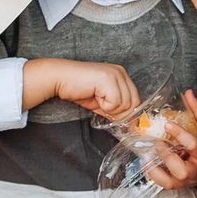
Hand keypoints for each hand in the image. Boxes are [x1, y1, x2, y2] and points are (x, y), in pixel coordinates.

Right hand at [26, 59, 140, 121]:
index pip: (136, 99)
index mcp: (121, 75)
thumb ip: (115, 110)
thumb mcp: (101, 102)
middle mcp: (121, 72)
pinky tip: (95, 97)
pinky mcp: (108, 79)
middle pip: (133, 103)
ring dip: (110, 109)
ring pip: (125, 104)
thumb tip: (128, 124)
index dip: (130, 114)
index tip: (124, 125)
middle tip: (104, 110)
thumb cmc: (77, 89)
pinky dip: (105, 106)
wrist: (60, 79)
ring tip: (97, 100)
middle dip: (120, 113)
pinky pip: (115, 102)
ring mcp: (115, 74)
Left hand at [141, 89, 196, 190]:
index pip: (193, 145)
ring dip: (156, 170)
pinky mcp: (177, 183)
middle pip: (181, 171)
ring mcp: (185, 179)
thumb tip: (188, 93)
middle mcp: (195, 169)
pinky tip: (146, 163)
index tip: (167, 124)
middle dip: (167, 157)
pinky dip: (153, 174)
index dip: (180, 135)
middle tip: (158, 144)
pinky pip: (163, 183)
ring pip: (170, 182)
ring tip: (146, 157)